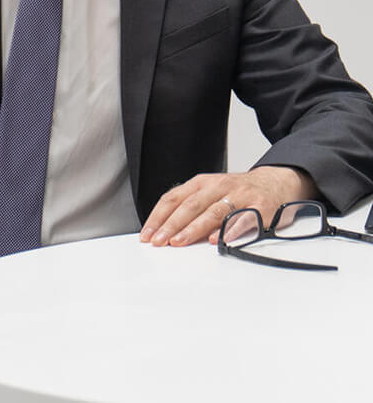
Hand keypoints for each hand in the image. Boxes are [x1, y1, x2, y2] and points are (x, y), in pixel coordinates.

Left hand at [139, 165, 317, 247]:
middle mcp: (219, 186)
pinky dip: (229, 230)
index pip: (173, 198)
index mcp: (202, 183)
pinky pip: (243, 220)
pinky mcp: (260, 208)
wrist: (277, 182)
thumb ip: (191, 207)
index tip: (147, 234)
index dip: (158, 216)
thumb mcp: (211, 191)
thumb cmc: (238, 192)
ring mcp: (240, 196)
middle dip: (171, 225)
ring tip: (179, 242)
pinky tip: (218, 241)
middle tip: (159, 241)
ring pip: (212, 212)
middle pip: (190, 206)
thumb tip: (164, 230)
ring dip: (194, 229)